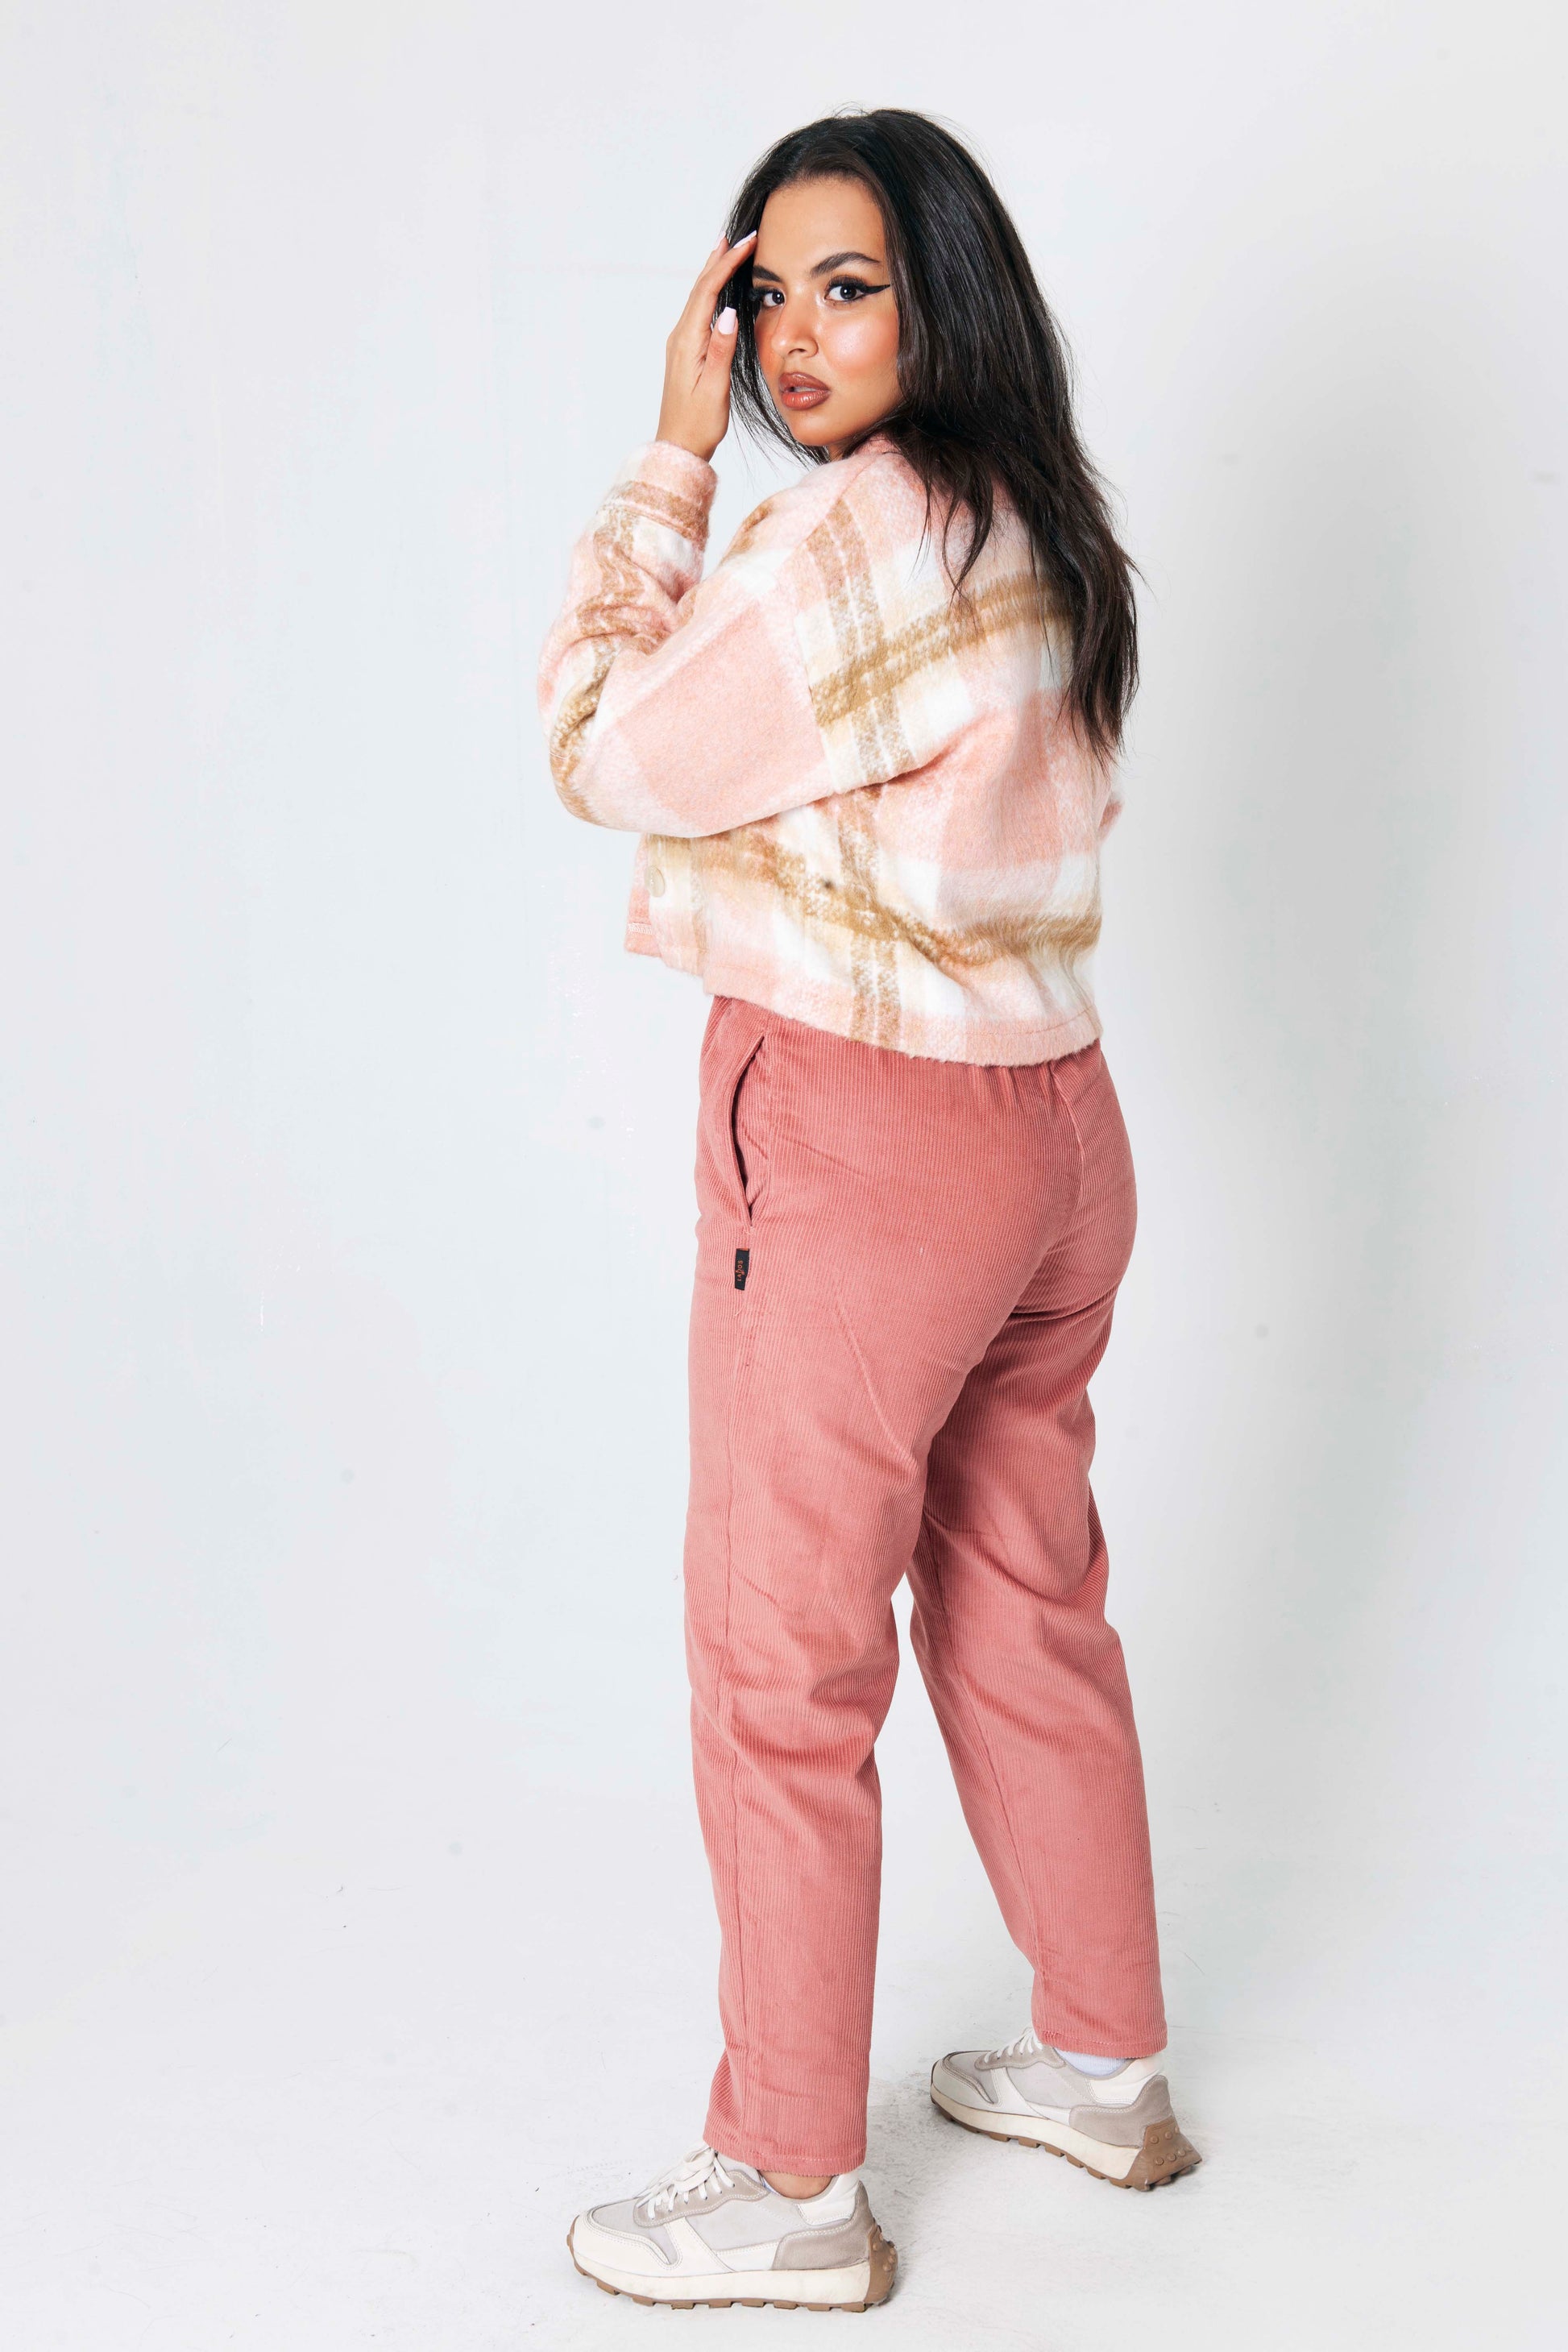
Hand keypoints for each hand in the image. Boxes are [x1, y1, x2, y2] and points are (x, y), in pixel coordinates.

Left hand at [655, 232, 755, 463]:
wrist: (678, 446)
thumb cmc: (698, 423)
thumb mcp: (714, 388)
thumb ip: (721, 349)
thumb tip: (728, 313)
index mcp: (688, 342)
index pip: (708, 292)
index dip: (727, 264)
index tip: (747, 243)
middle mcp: (680, 337)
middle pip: (700, 288)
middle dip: (719, 259)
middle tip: (737, 235)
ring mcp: (680, 343)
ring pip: (698, 297)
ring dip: (712, 272)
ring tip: (725, 249)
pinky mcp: (685, 351)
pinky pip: (697, 312)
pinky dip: (709, 292)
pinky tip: (716, 289)